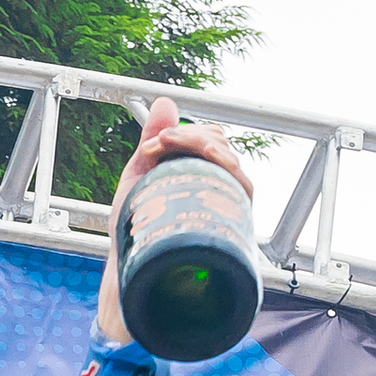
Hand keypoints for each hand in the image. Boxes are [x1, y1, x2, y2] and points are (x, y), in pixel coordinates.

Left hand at [96, 97, 252, 343]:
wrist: (131, 274)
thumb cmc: (136, 232)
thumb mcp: (138, 178)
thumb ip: (151, 141)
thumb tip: (165, 101)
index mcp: (194, 174)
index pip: (207, 138)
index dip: (183, 132)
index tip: (153, 143)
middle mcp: (213, 186)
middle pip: (220, 143)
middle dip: (191, 134)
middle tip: (158, 144)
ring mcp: (224, 202)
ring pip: (231, 160)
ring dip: (203, 144)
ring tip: (170, 148)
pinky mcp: (232, 220)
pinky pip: (244, 186)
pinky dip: (229, 167)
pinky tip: (212, 159)